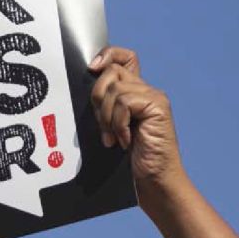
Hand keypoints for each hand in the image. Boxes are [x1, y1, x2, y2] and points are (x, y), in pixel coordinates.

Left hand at [88, 46, 186, 201]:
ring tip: (113, 140)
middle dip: (97, 99)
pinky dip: (119, 123)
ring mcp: (154, 97)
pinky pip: (125, 102)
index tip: (92, 69)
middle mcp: (146, 91)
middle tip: (103, 129)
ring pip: (115, 89)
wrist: (154, 182)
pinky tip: (124, 141)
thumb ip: (104, 111)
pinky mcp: (157, 106)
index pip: (124, 58)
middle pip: (112, 72)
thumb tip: (81, 93)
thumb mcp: (111, 131)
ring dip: (107, 118)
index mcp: (135, 94)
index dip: (107, 55)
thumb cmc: (131, 163)